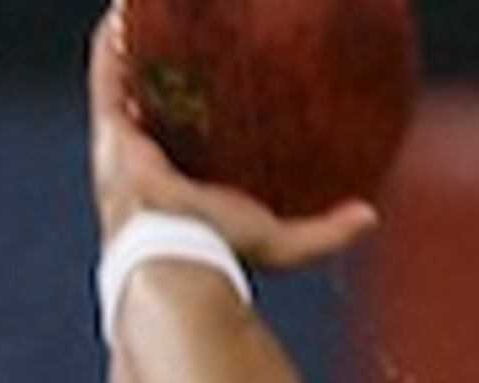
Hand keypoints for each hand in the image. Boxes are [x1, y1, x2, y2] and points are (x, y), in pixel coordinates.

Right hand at [86, 4, 379, 267]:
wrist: (178, 261)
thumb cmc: (223, 254)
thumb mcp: (282, 243)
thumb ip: (327, 231)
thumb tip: (370, 215)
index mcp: (176, 182)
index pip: (184, 134)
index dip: (192, 105)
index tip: (213, 78)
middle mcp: (142, 161)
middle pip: (153, 102)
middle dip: (163, 69)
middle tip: (185, 35)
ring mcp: (121, 145)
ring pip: (127, 82)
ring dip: (137, 46)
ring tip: (150, 10)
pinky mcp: (110, 130)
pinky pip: (108, 71)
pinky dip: (116, 40)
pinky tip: (127, 7)